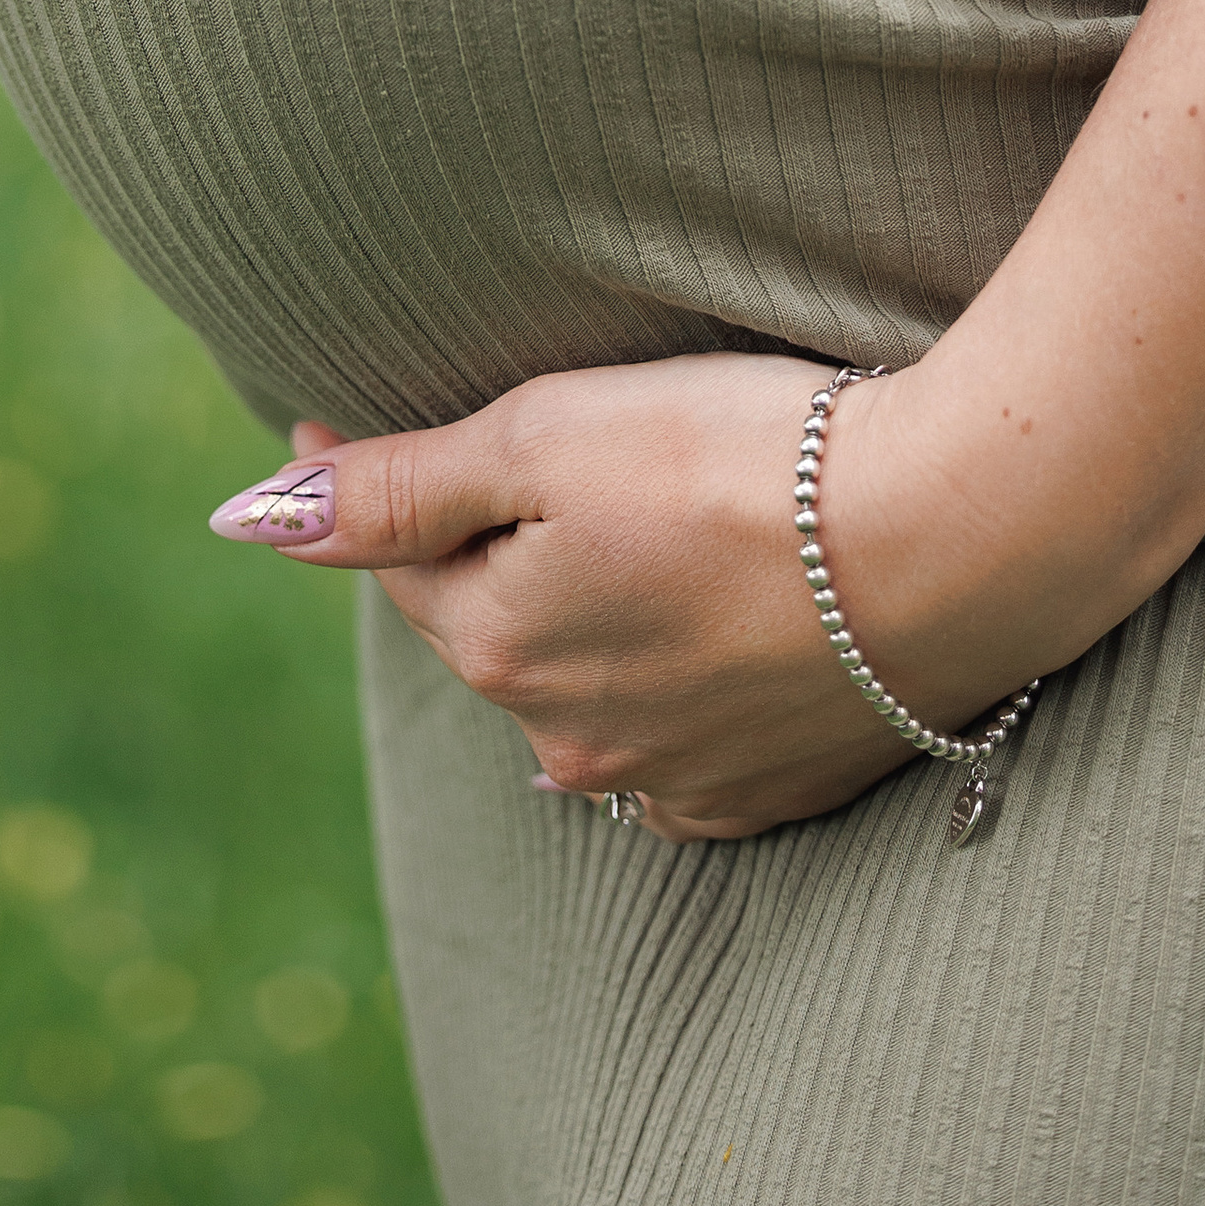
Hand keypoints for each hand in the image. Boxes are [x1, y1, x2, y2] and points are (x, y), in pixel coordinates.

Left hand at [207, 356, 1056, 842]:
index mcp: (506, 651)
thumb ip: (394, 486)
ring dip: (584, 625)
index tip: (337, 416)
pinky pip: (685, 745)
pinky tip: (699, 633)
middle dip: (483, 558)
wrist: (958, 536)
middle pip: (498, 630)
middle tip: (501, 471)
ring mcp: (685, 782)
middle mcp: (579, 744)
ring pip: (591, 690)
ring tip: (615, 541)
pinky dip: (674, 688)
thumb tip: (246, 515)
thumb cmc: (738, 460)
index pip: (407, 563)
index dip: (374, 484)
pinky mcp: (780, 789)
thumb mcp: (542, 438)